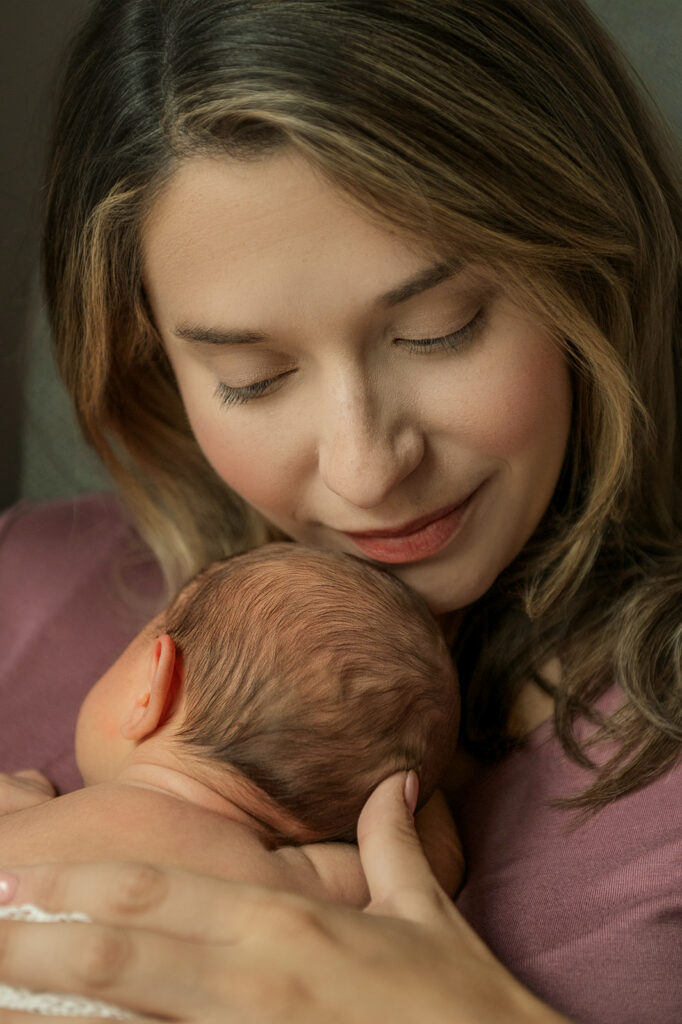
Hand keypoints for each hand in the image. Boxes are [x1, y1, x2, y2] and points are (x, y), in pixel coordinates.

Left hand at [0, 772, 570, 1023]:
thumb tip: (390, 782)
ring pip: (131, 1010)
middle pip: (124, 949)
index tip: (24, 877)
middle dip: (41, 936)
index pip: (162, 893)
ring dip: (59, 995)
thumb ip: (394, 844)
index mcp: (287, 927)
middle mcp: (255, 978)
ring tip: (3, 980)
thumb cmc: (463, 1004)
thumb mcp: (429, 915)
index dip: (84, 884)